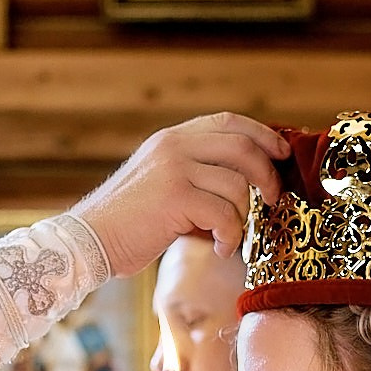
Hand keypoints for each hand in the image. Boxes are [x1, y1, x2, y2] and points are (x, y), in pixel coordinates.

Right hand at [71, 113, 287, 271]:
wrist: (89, 241)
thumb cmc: (127, 222)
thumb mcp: (160, 182)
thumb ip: (194, 172)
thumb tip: (243, 181)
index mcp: (172, 138)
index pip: (229, 122)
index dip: (263, 135)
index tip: (282, 154)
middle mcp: (174, 146)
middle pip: (243, 147)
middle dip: (266, 175)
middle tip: (272, 200)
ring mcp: (174, 169)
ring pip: (236, 185)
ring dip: (241, 217)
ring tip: (227, 237)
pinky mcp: (176, 197)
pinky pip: (225, 215)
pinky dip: (229, 237)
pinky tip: (218, 249)